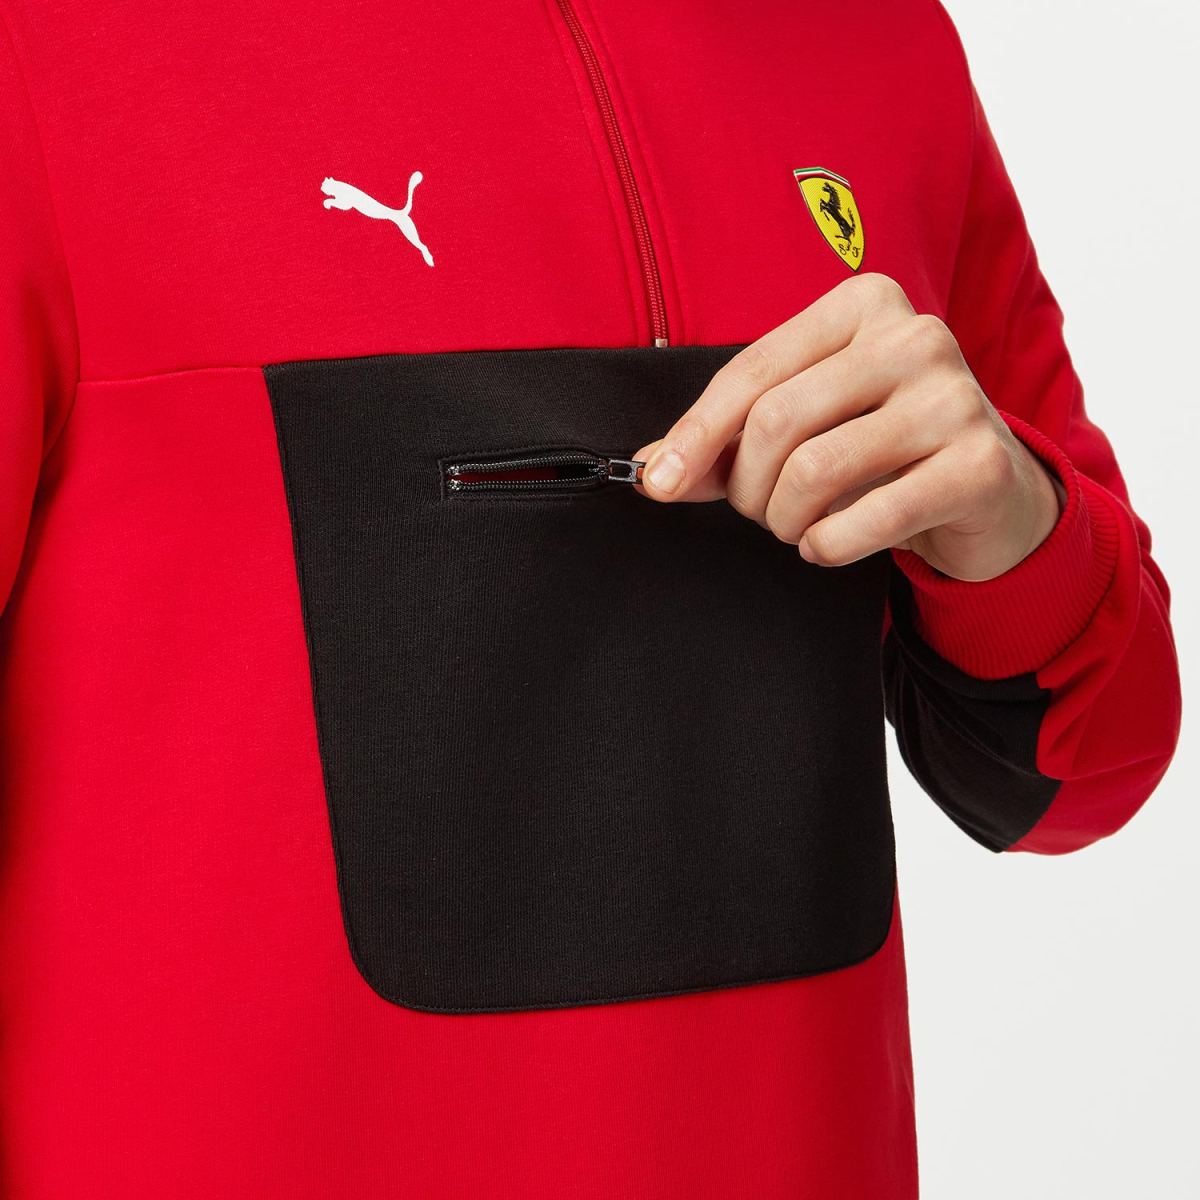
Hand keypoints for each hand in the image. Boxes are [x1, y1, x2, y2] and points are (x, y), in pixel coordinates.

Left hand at [633, 273, 1067, 581]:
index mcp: (864, 305)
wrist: (986, 494)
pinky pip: (863, 520)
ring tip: (796, 526)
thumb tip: (651, 471)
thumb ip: (727, 442)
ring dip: (783, 519)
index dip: (695, 434)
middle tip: (758, 511)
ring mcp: (955, 397)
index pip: (752, 371)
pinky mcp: (980, 466)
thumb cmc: (881, 450)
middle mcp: (915, 336)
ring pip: (813, 471)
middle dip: (746, 486)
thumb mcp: (803, 428)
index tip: (659, 482)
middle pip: (776, 421)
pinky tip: (829, 544)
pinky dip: (825, 547)